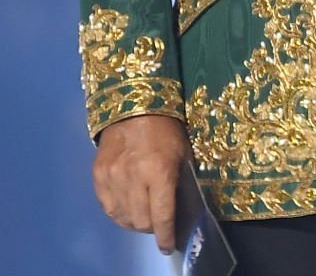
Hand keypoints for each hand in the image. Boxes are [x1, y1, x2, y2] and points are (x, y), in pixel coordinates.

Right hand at [93, 114, 191, 254]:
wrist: (134, 104)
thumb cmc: (166, 128)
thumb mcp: (182, 153)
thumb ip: (180, 182)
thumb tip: (181, 210)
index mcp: (159, 172)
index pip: (162, 217)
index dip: (166, 236)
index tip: (167, 245)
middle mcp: (134, 178)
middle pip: (142, 222)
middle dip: (152, 227)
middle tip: (157, 221)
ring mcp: (113, 177)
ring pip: (124, 218)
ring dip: (135, 221)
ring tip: (143, 214)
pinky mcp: (98, 175)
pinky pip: (108, 207)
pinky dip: (119, 212)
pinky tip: (127, 206)